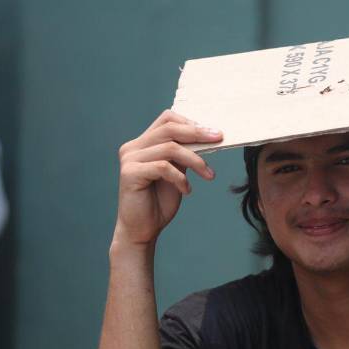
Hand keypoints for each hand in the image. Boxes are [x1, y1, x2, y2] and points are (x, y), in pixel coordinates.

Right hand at [114, 109, 220, 245]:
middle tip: (219, 138)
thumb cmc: (159, 202)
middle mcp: (133, 147)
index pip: (167, 119)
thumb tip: (206, 137)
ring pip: (170, 148)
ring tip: (208, 174)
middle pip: (169, 128)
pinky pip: (163, 167)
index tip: (214, 133)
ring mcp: (129, 159)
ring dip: (195, 161)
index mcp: (143, 143)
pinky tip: (187, 190)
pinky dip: (180, 178)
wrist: (143, 229)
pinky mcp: (130, 173)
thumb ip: (183, 154)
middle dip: (197, 133)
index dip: (191, 123)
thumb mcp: (176, 172)